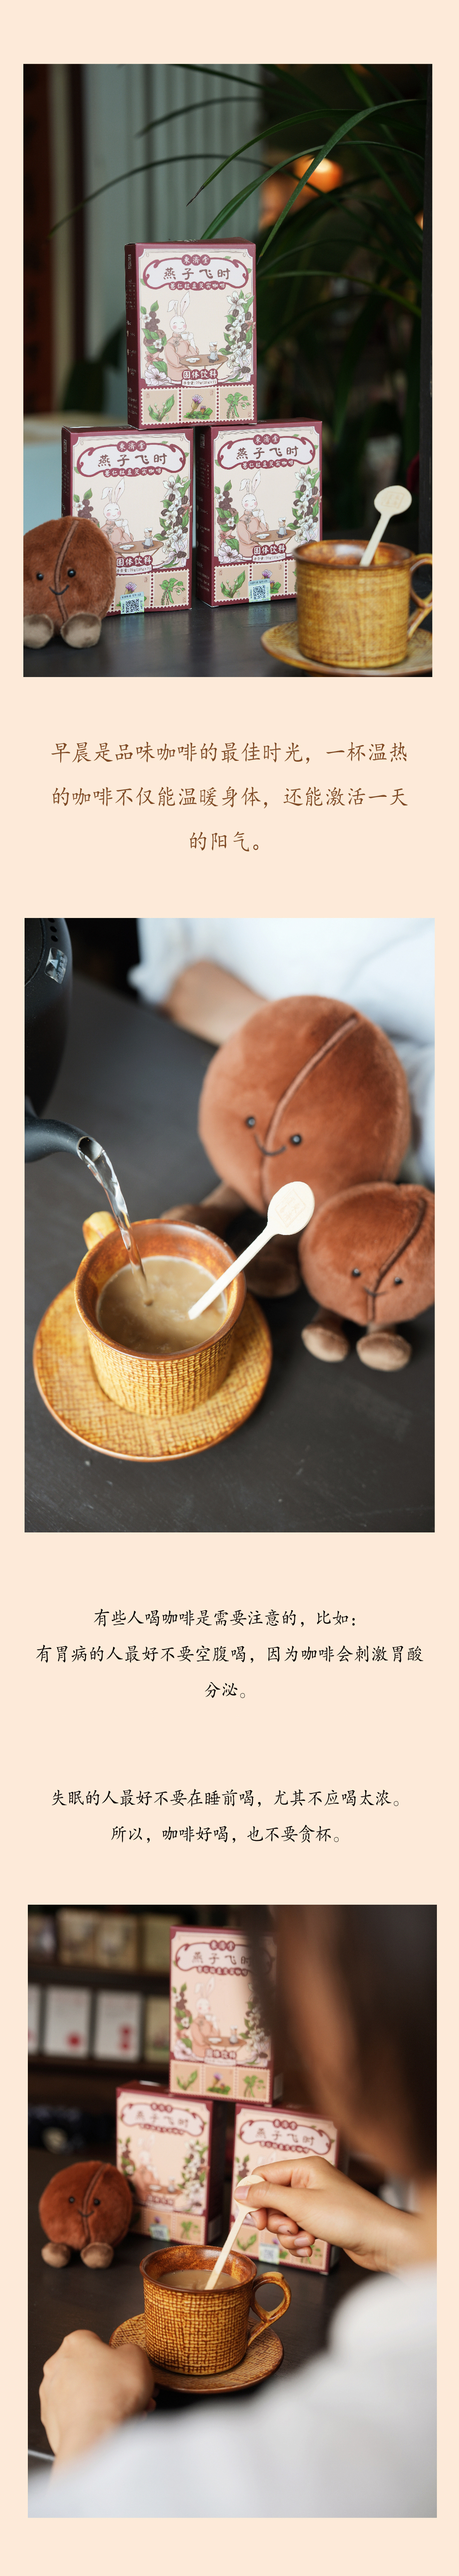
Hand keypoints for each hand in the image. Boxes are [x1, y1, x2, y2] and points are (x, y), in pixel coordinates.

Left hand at [39, 2329, 154, 2467]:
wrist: (95, 2437)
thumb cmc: (113, 2396)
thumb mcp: (137, 2357)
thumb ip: (130, 2350)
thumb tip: (127, 2357)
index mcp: (75, 2343)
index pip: (97, 2342)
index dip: (117, 2357)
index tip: (127, 2369)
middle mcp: (56, 2366)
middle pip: (91, 2370)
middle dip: (113, 2382)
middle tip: (132, 2393)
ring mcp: (51, 2395)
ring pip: (85, 2394)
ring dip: (106, 2401)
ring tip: (129, 2412)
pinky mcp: (51, 2421)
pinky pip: (77, 2415)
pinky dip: (93, 2418)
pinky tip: (112, 2424)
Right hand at [237, 2158, 418, 2272]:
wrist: (382, 2240)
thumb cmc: (347, 2216)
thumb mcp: (300, 2205)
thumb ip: (267, 2197)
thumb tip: (239, 2191)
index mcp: (304, 2168)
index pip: (264, 2175)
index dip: (254, 2197)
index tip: (253, 2219)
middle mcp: (309, 2182)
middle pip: (272, 2200)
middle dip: (275, 2221)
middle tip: (288, 2229)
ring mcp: (316, 2203)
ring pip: (284, 2219)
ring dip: (289, 2235)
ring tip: (305, 2240)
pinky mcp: (322, 2222)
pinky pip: (298, 2231)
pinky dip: (299, 2242)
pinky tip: (311, 2248)